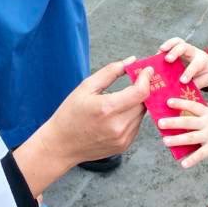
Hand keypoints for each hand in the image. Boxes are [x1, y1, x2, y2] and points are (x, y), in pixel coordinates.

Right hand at [14, 58, 151, 195]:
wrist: (61, 146)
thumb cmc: (70, 114)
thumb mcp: (86, 87)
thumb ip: (110, 72)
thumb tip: (131, 61)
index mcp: (107, 108)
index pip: (140, 92)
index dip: (146, 79)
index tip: (146, 70)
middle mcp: (118, 126)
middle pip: (143, 102)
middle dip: (141, 89)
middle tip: (135, 80)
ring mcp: (122, 138)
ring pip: (141, 114)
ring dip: (136, 103)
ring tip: (120, 100)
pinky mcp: (124, 145)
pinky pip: (136, 125)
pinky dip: (132, 116)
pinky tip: (116, 115)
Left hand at [159, 98, 207, 168]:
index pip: (192, 106)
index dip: (179, 103)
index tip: (167, 102)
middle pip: (187, 121)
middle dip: (172, 122)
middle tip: (159, 123)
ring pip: (190, 137)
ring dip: (176, 140)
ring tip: (165, 141)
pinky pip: (201, 154)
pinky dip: (192, 159)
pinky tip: (183, 163)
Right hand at [160, 37, 207, 88]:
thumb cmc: (204, 75)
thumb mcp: (203, 81)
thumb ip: (192, 85)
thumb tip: (180, 92)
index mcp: (202, 62)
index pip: (195, 65)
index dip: (189, 72)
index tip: (182, 81)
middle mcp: (194, 53)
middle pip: (186, 47)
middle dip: (176, 52)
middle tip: (168, 60)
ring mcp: (187, 48)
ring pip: (179, 42)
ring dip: (168, 45)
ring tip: (160, 51)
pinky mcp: (180, 47)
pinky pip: (173, 43)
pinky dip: (166, 45)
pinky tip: (158, 53)